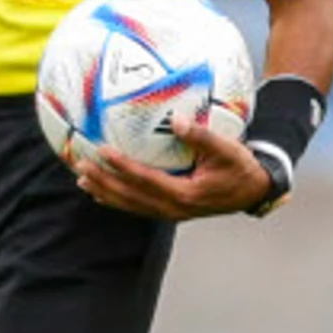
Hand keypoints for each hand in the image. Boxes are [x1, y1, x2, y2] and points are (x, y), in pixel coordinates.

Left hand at [69, 115, 272, 220]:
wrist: (252, 191)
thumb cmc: (239, 168)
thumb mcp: (226, 149)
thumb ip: (200, 136)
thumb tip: (176, 119)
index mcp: (184, 194)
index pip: (145, 180)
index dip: (122, 167)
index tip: (102, 151)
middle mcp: (173, 208)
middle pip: (130, 196)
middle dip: (104, 181)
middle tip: (81, 166)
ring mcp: (171, 212)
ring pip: (130, 205)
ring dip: (105, 192)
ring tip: (83, 180)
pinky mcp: (170, 210)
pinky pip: (138, 206)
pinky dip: (118, 199)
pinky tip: (102, 193)